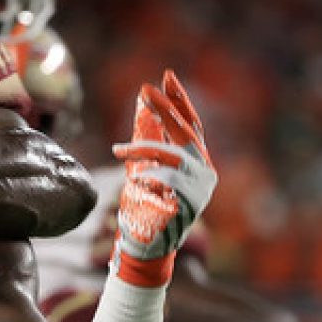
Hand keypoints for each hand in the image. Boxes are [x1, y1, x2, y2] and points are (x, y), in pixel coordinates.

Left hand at [110, 70, 216, 286]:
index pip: (191, 124)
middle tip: (145, 88)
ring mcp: (201, 187)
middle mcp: (204, 170)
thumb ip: (150, 141)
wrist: (147, 246)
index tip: (166, 76)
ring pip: (171, 153)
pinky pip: (167, 177)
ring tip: (117, 150)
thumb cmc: (145, 207)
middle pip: (186, 130)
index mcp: (196, 161)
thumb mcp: (146, 168)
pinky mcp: (191, 201)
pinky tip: (136, 180)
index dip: (180, 100)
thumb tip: (142, 107)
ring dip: (141, 148)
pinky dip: (148, 174)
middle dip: (165, 107)